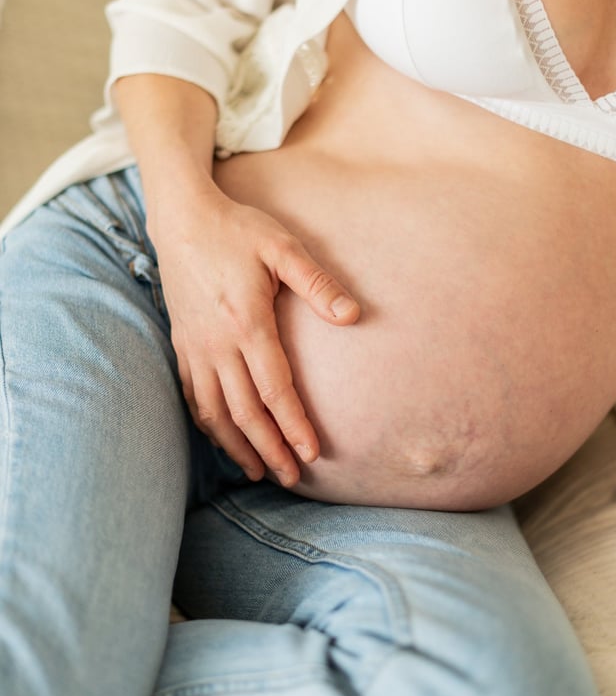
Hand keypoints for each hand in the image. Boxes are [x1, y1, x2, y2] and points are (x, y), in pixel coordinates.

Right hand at [152, 186, 359, 485]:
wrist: (182, 219)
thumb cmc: (237, 230)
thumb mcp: (283, 247)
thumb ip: (317, 283)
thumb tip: (353, 316)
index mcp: (247, 323)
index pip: (275, 389)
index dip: (294, 425)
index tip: (312, 454)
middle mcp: (218, 343)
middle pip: (244, 411)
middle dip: (270, 448)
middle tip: (291, 477)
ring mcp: (195, 347)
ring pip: (214, 411)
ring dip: (237, 445)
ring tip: (258, 471)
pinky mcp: (182, 344)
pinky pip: (192, 395)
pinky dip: (208, 423)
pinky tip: (222, 437)